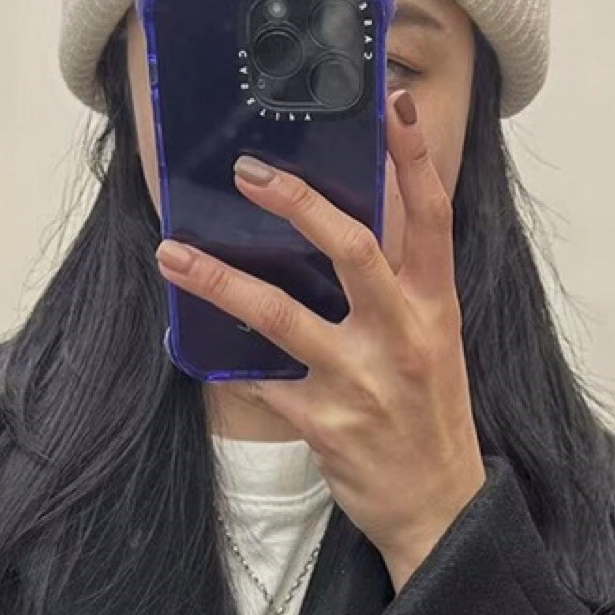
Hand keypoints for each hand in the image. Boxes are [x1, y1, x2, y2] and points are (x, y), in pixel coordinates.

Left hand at [154, 88, 487, 584]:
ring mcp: (363, 380)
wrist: (440, 511)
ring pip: (284, 314)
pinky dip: (232, 364)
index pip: (431, 216)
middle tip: (248, 173)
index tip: (392, 104)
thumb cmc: (430, 419)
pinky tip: (203, 348)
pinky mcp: (327, 422)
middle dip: (297, 203)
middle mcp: (403, 335)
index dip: (413, 157)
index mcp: (435, 307)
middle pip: (353, 247)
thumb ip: (401, 290)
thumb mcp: (434, 343)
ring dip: (221, 281)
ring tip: (174, 254)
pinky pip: (264, 381)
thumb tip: (344, 231)